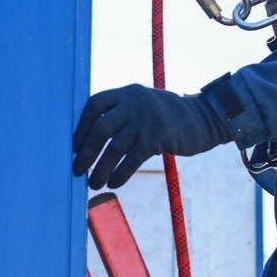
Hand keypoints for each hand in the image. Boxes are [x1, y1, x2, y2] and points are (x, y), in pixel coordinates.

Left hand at [72, 84, 228, 188]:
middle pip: (102, 128)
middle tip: (78, 170)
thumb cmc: (166, 116)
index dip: (81, 126)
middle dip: (87, 153)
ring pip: (116, 148)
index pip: (95, 105)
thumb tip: (89, 140)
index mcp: (128, 92)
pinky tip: (115, 183)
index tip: (73, 146)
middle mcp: (135, 102)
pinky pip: (132, 159)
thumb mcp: (143, 104)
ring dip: (102, 169)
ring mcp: (148, 119)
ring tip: (94, 183)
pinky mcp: (159, 137)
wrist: (203, 118)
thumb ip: (121, 113)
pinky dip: (121, 173)